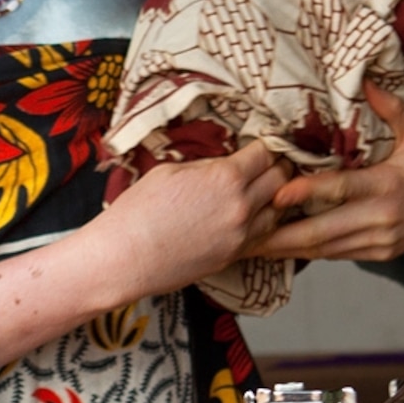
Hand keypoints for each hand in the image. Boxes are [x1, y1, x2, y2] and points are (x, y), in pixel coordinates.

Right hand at [91, 142, 291, 297]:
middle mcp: (241, 207)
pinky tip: (251, 215)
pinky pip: (263, 235)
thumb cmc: (136, 212)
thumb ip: (206, 166)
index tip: (261, 144)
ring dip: (275, 197)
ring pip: (278, 210)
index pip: (266, 153)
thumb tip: (224, 163)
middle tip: (270, 163)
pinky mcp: (233, 257)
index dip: (266, 145)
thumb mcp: (170, 171)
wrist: (122, 258)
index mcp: (225, 178)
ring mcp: (240, 236)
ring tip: (263, 190)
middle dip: (278, 167)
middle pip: (281, 179)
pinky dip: (262, 223)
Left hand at [257, 84, 403, 263]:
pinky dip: (311, 252)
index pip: (340, 190)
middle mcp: (382, 217)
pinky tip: (285, 249)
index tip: (276, 195)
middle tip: (247, 235)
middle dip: (283, 236)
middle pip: (324, 231)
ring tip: (255, 246)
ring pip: (327, 249)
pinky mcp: (381, 252)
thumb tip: (365, 80)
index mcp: (388, 185)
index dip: (306, 194)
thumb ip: (390, 107)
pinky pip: (339, 255)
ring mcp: (381, 240)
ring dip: (290, 249)